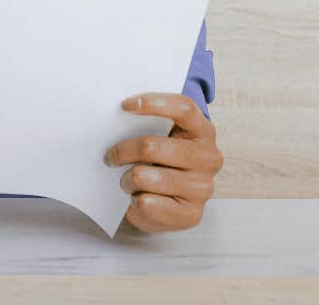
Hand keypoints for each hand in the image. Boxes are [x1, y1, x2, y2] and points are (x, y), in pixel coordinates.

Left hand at [104, 92, 223, 232]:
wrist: (170, 207)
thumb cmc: (161, 162)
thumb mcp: (160, 136)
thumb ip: (148, 123)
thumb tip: (114, 114)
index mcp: (203, 131)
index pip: (184, 108)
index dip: (153, 103)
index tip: (124, 105)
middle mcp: (208, 158)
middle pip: (151, 146)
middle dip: (122, 151)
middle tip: (110, 156)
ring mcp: (202, 188)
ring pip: (143, 176)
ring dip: (127, 179)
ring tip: (127, 181)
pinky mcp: (191, 215)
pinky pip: (147, 203)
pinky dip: (135, 200)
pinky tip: (139, 198)